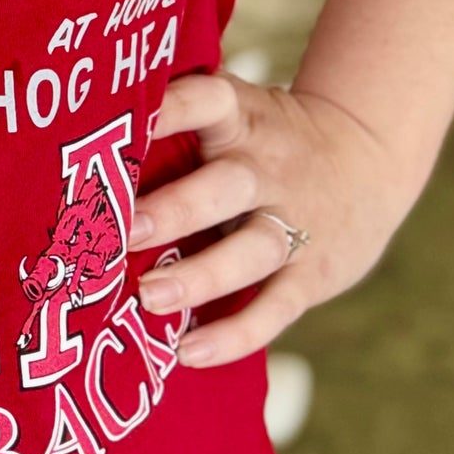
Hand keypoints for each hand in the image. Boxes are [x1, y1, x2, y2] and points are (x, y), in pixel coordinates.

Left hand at [129, 72, 416, 367]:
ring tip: (149, 298)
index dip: (168, 109)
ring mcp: (294, 222)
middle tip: (122, 231)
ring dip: (200, 276)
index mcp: (240, 118)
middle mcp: (267, 167)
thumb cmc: (263, 137)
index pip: (205, 101)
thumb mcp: (234, 110)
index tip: (121, 124)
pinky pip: (275, 308)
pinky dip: (235, 334)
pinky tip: (189, 352)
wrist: (368, 158)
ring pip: (250, 251)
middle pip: (225, 187)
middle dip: (174, 209)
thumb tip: (85, 114)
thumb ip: (177, 114)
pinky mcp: (313, 274)